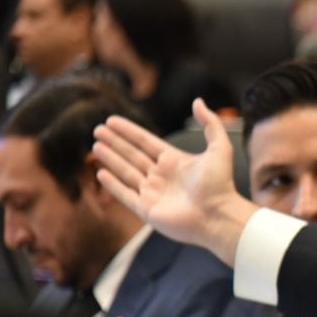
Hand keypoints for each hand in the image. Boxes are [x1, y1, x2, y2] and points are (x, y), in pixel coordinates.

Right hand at [93, 99, 257, 265]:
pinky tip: (100, 172)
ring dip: (111, 159)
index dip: (129, 132)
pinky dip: (112, 185)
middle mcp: (162, 176)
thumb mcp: (219, 148)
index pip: (146, 142)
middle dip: (115, 142)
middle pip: (132, 155)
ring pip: (126, 172)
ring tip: (96, 146)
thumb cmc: (221, 184)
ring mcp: (153, 194)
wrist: (218, 216)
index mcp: (175, 161)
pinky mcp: (147, 210)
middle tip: (97, 130)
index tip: (111, 120)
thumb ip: (210, 123)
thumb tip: (198, 101)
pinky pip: (125, 195)